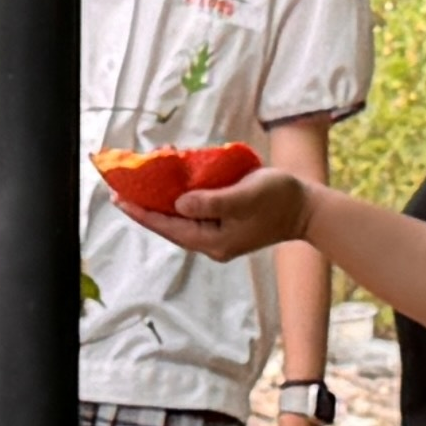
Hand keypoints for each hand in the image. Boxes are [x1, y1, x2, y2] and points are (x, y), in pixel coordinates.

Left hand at [128, 165, 318, 264]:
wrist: (306, 209)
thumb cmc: (279, 198)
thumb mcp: (245, 196)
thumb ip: (211, 201)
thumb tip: (178, 203)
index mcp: (213, 241)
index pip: (168, 227)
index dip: (142, 212)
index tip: (119, 199)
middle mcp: (211, 243)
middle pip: (170, 225)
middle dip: (147, 205)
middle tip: (123, 188)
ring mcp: (218, 236)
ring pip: (181, 218)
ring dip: (163, 200)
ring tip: (143, 182)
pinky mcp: (225, 225)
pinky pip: (195, 213)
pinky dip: (181, 198)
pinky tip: (173, 183)